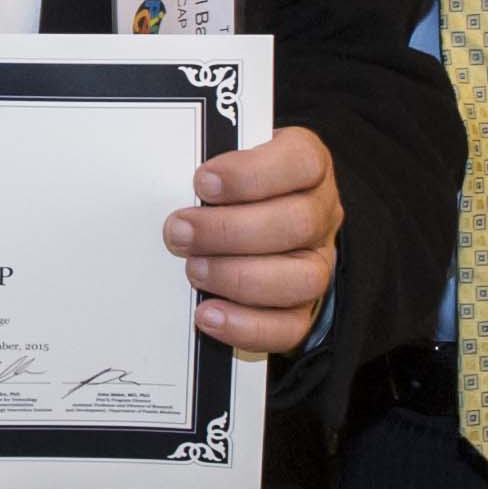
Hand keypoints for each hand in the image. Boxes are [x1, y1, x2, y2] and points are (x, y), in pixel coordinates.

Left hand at [165, 126, 339, 356]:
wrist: (252, 228)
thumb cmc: (233, 189)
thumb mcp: (225, 163)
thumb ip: (208, 169)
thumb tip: (166, 180)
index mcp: (308, 166)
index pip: (302, 161)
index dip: (251, 173)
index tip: (202, 182)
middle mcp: (321, 214)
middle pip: (298, 223)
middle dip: (228, 231)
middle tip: (180, 232)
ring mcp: (318, 263)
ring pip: (302, 278)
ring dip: (238, 277)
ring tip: (193, 270)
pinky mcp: (305, 308)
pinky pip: (289, 327)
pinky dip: (245, 324)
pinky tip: (208, 313)